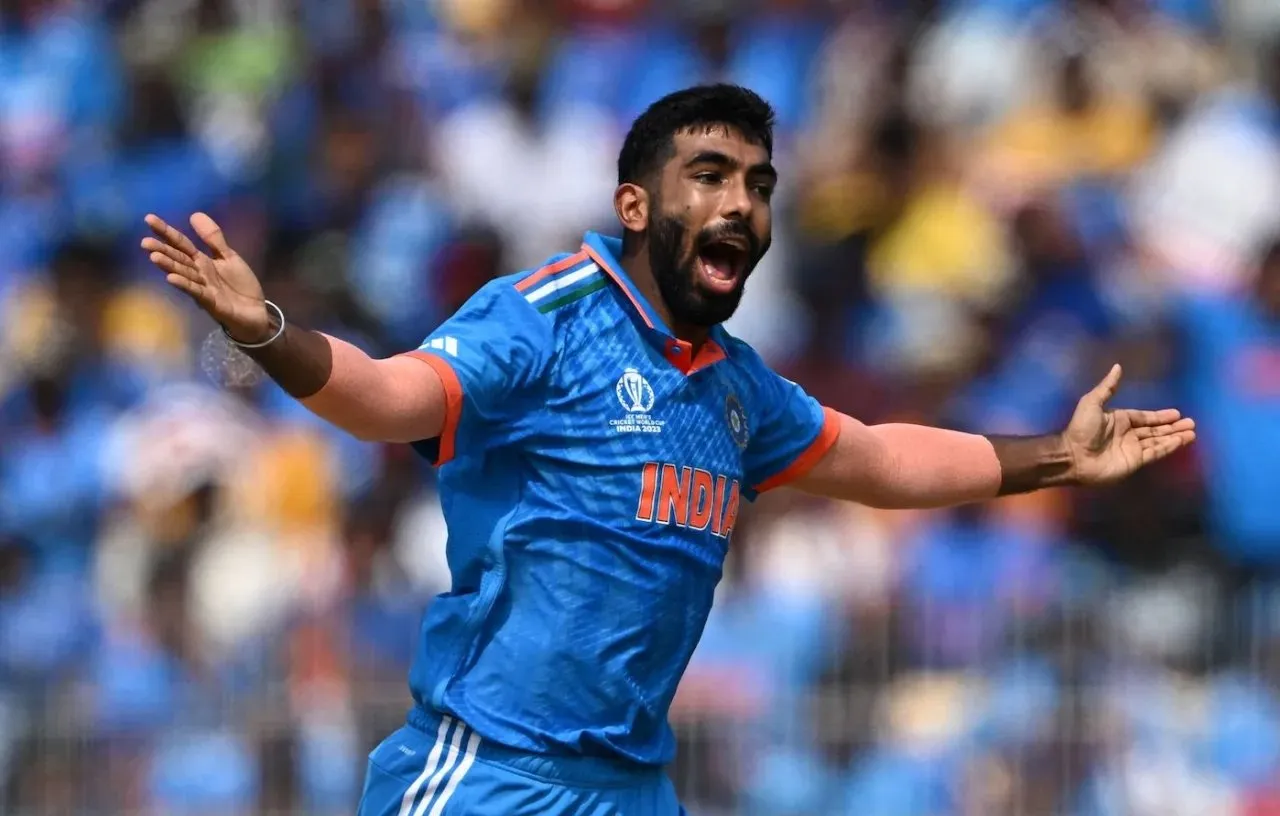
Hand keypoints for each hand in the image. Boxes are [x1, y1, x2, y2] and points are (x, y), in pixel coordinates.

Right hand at [141, 213, 271, 342]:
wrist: (256, 312)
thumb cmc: (240, 285)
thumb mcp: (229, 257)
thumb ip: (213, 239)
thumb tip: (194, 214)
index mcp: (202, 261)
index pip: (181, 243)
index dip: (166, 232)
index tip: (149, 218)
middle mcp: (198, 273)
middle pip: (178, 259)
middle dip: (162, 250)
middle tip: (144, 242)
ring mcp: (203, 288)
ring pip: (184, 274)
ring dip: (169, 266)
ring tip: (154, 257)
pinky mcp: (211, 302)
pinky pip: (196, 292)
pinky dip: (184, 285)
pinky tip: (171, 278)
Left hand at [1063, 364, 1196, 484]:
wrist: (1074, 456)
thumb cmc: (1082, 428)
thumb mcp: (1092, 402)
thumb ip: (1108, 387)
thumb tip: (1117, 366)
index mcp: (1119, 419)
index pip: (1144, 417)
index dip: (1160, 416)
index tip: (1177, 413)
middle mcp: (1128, 433)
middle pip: (1155, 429)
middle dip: (1172, 426)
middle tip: (1191, 423)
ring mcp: (1132, 448)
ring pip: (1158, 440)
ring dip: (1175, 436)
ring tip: (1192, 432)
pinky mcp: (1135, 461)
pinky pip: (1156, 452)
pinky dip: (1168, 447)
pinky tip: (1181, 441)